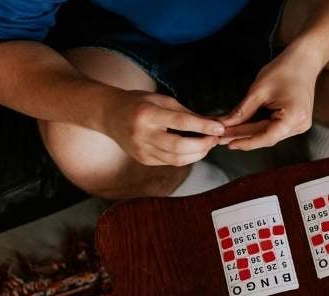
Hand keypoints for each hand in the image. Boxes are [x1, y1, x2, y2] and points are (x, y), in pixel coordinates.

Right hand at [103, 91, 223, 165]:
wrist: (108, 114)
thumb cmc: (138, 103)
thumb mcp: (161, 100)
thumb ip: (187, 113)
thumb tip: (213, 122)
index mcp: (147, 114)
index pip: (181, 122)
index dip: (203, 126)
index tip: (220, 127)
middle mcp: (143, 134)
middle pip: (180, 147)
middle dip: (203, 145)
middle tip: (215, 138)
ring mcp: (142, 150)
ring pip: (177, 159)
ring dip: (198, 154)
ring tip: (207, 144)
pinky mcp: (144, 159)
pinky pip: (170, 162)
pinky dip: (186, 157)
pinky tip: (193, 149)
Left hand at [219, 49, 319, 150]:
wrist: (303, 61)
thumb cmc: (284, 70)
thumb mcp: (259, 91)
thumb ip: (243, 111)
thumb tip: (226, 124)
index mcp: (294, 117)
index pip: (267, 137)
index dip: (246, 142)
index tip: (229, 143)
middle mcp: (300, 125)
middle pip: (267, 137)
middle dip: (243, 137)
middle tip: (221, 138)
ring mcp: (300, 124)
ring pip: (270, 135)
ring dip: (249, 134)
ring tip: (228, 135)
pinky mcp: (296, 121)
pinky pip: (275, 129)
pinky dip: (258, 129)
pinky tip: (243, 129)